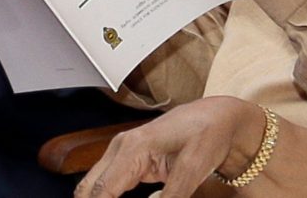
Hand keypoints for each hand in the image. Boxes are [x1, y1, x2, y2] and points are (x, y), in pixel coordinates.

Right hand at [76, 96, 265, 197]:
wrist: (218, 117)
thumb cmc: (208, 134)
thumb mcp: (193, 168)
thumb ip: (172, 196)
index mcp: (133, 147)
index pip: (101, 191)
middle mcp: (121, 147)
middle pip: (88, 189)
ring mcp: (123, 152)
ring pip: (94, 187)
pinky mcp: (130, 160)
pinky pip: (107, 185)